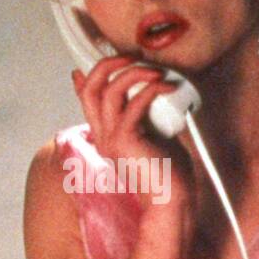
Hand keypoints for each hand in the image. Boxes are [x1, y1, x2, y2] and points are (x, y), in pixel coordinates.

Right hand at [71, 55, 194, 216]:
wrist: (171, 201)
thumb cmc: (170, 173)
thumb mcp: (156, 137)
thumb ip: (148, 117)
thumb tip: (155, 94)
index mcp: (107, 136)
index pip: (86, 99)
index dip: (88, 76)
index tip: (103, 59)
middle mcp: (103, 136)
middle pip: (90, 89)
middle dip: (108, 65)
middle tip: (130, 56)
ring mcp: (112, 139)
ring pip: (108, 92)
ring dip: (132, 73)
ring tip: (154, 71)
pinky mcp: (126, 141)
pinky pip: (134, 105)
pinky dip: (151, 89)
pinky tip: (168, 86)